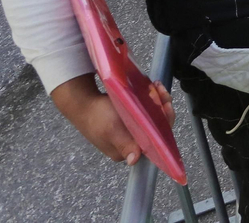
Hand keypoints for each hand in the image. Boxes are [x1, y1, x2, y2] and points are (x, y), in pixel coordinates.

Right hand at [50, 73, 169, 166]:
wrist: (82, 102)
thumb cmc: (95, 117)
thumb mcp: (110, 130)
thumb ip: (124, 143)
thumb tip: (133, 161)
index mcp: (128, 150)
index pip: (155, 140)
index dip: (164, 123)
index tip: (166, 106)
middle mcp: (132, 142)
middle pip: (156, 126)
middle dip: (162, 108)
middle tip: (161, 91)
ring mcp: (132, 130)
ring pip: (154, 116)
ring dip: (158, 101)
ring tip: (157, 86)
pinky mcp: (131, 119)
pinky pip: (147, 109)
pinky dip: (151, 98)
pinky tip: (151, 88)